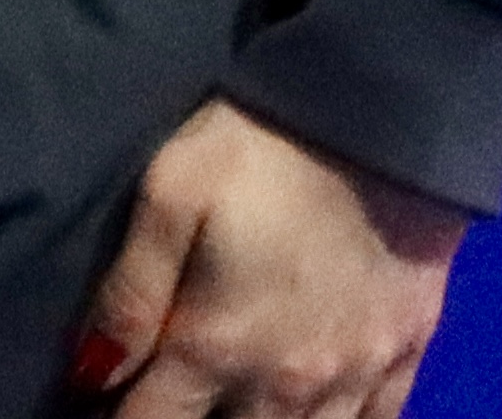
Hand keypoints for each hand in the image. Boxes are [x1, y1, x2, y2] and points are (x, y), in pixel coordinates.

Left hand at [70, 95, 465, 416]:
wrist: (388, 113)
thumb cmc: (264, 144)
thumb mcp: (171, 192)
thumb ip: (130, 291)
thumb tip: (93, 372)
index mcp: (219, 346)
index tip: (109, 403)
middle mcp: (287, 384)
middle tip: (173, 393)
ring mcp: (356, 377)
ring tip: (233, 399)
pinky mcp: (408, 354)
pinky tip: (318, 412)